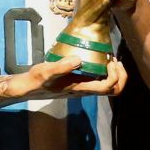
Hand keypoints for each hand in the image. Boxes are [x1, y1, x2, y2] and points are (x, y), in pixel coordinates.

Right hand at [9, 55, 126, 98]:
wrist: (28, 88)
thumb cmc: (37, 80)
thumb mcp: (46, 71)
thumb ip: (61, 66)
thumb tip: (78, 59)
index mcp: (80, 89)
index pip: (107, 87)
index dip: (114, 75)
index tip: (109, 61)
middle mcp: (85, 91)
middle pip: (114, 91)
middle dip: (121, 77)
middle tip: (116, 61)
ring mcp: (83, 88)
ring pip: (109, 87)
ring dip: (116, 75)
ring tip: (111, 60)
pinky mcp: (79, 84)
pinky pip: (100, 82)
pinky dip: (106, 73)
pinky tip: (98, 61)